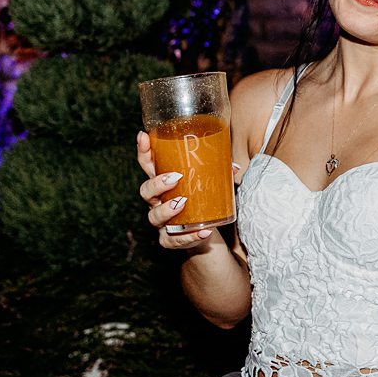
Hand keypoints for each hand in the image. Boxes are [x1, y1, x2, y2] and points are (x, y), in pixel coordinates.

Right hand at [136, 130, 228, 249]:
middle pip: (146, 191)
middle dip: (157, 183)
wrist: (205, 232)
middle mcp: (157, 202)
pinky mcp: (170, 240)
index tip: (143, 136)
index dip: (143, 151)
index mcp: (164, 183)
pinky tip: (203, 231)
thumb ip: (219, 173)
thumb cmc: (202, 201)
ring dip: (166, 209)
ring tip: (181, 203)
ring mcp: (162, 222)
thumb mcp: (209, 185)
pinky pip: (174, 241)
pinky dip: (188, 237)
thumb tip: (234, 166)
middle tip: (175, 177)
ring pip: (154, 216)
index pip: (148, 165)